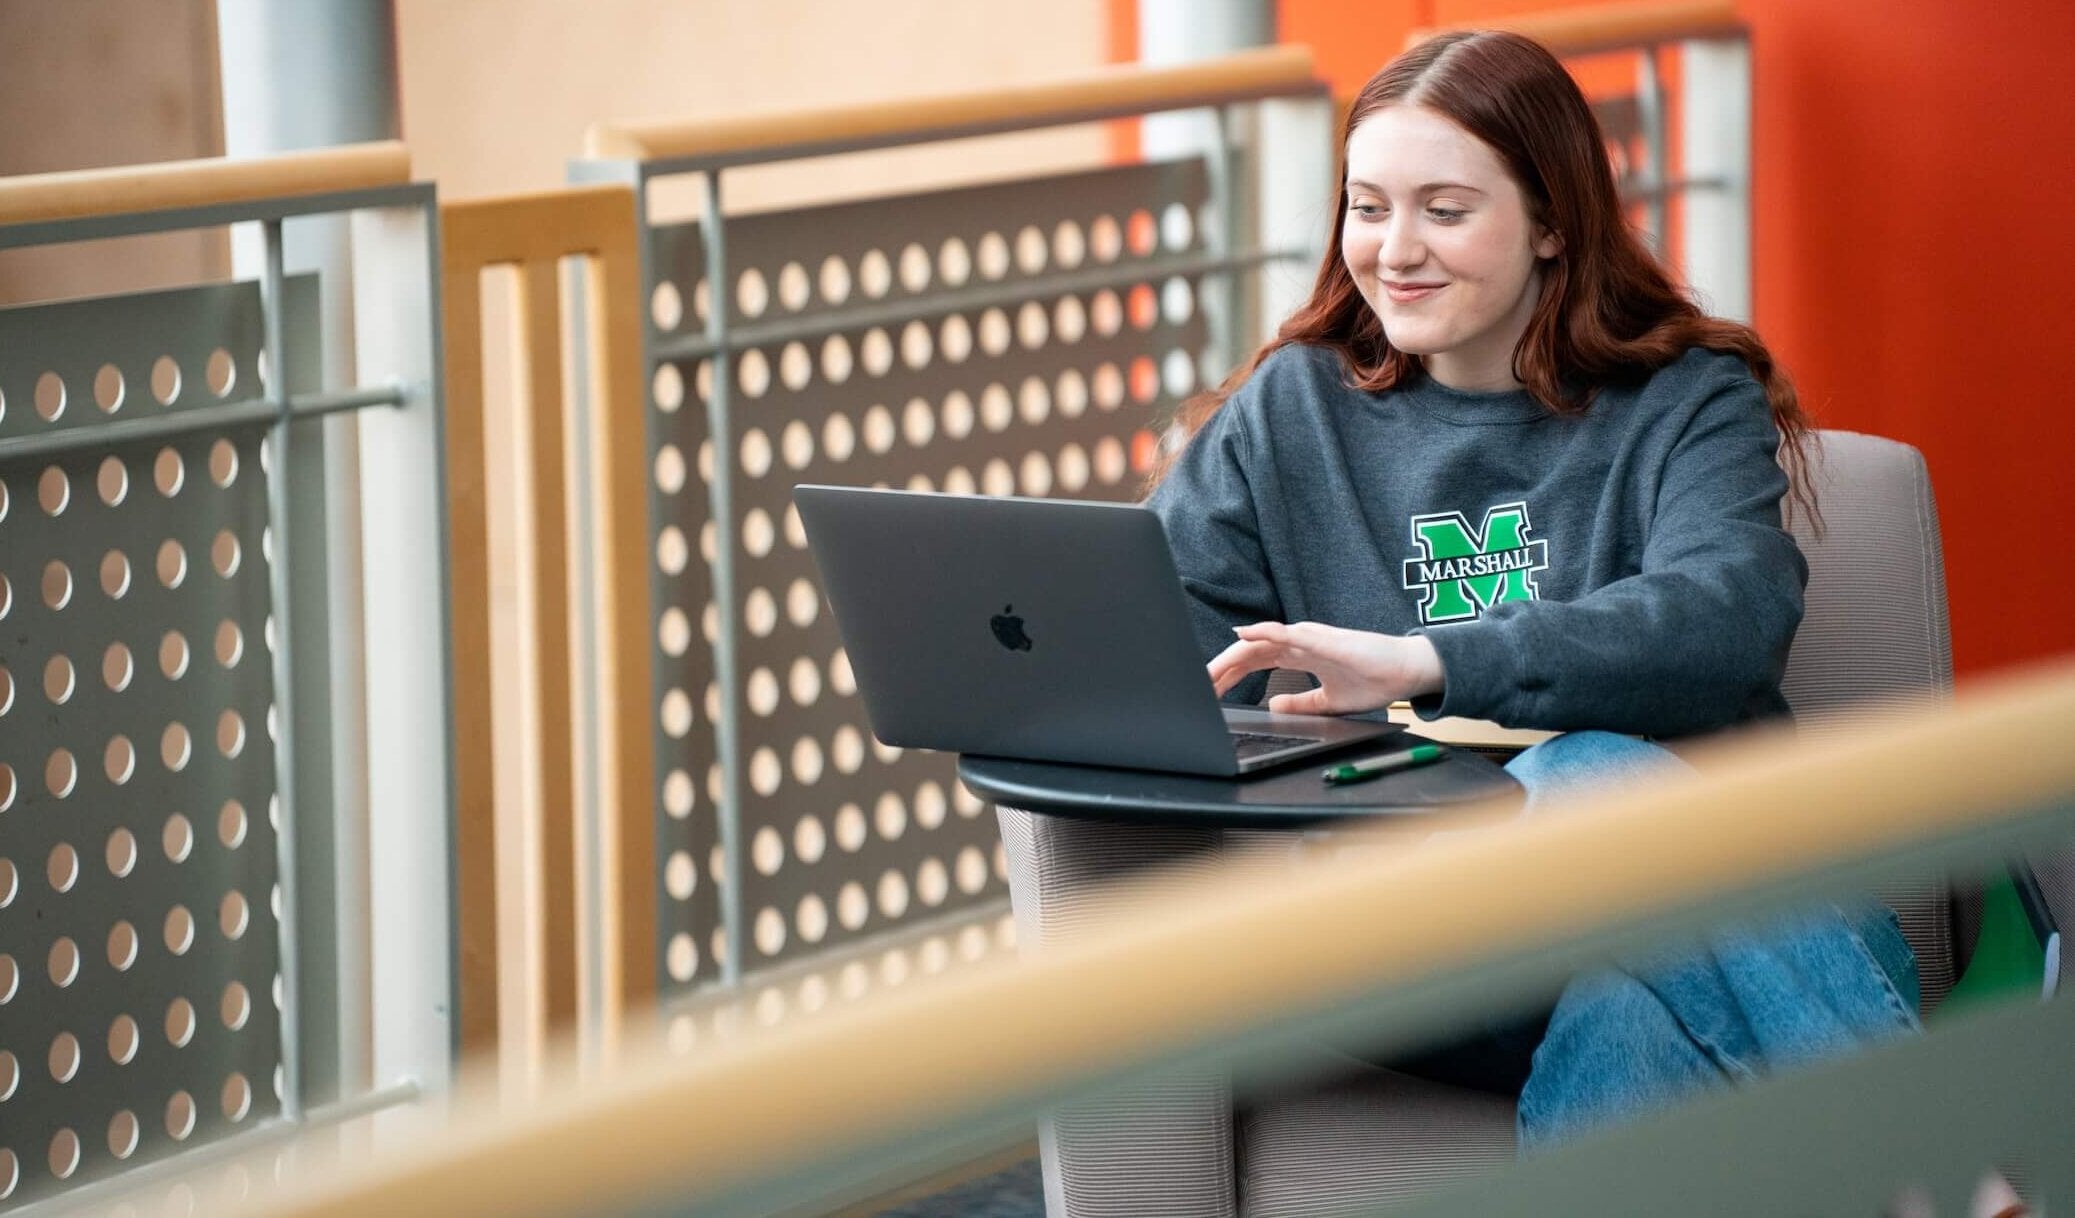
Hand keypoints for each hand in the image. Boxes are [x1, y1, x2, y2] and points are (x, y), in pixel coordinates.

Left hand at [1208, 621, 1444, 714]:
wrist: (1405, 672)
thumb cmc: (1373, 680)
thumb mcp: (1327, 702)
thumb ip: (1300, 702)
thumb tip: (1274, 706)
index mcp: (1299, 655)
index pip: (1253, 662)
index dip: (1229, 675)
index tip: (1208, 690)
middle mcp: (1299, 642)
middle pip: (1249, 652)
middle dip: (1222, 669)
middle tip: (1197, 685)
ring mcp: (1309, 638)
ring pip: (1260, 642)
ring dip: (1232, 656)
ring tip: (1209, 671)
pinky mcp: (1322, 639)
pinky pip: (1287, 633)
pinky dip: (1263, 633)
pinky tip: (1243, 635)